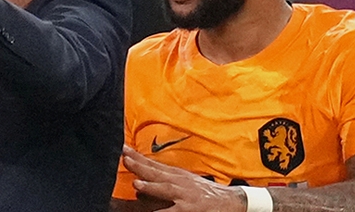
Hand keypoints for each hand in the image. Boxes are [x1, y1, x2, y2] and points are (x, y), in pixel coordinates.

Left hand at [122, 145, 246, 211]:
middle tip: (124, 158)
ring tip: (136, 183)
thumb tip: (137, 188)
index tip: (123, 149)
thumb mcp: (183, 182)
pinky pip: (174, 211)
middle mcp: (180, 182)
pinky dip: (164, 211)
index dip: (138, 156)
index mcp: (176, 175)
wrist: (231, 201)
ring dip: (151, 186)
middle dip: (140, 165)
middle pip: (157, 172)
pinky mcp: (190, 210)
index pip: (154, 163)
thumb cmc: (203, 193)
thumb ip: (162, 183)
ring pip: (166, 189)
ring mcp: (185, 196)